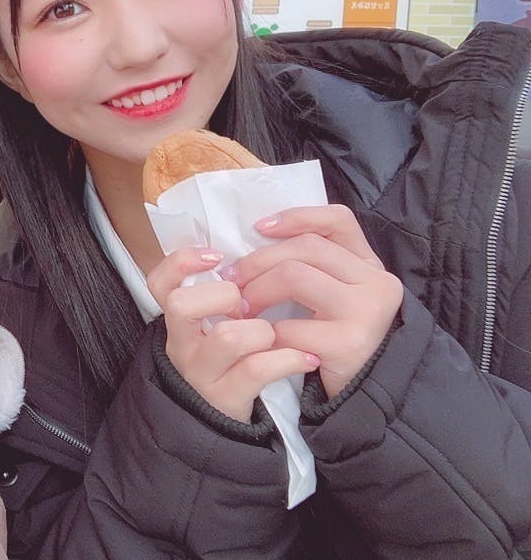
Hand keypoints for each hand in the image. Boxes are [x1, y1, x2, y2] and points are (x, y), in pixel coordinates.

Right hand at [147, 247, 321, 422]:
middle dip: (223, 296)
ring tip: (276, 336)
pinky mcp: (225, 398)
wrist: (230, 426)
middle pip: (181, 305)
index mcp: (180, 321)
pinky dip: (288, 359)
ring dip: (262, 331)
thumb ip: (224, 295)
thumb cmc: (233, 362)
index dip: (181, 262)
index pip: (159, 282)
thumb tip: (254, 254)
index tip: (216, 256)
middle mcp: (181, 345)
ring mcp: (201, 373)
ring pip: (227, 336)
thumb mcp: (218, 326)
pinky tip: (306, 357)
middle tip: (246, 306)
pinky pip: (257, 369)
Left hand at [226, 205, 402, 397]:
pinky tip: (261, 341)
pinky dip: (268, 333)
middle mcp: (376, 282)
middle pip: (305, 248)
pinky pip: (291, 327)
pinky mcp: (349, 343)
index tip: (259, 227)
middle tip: (233, 280)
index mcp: (370, 265)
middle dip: (259, 261)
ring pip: (294, 276)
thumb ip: (314, 266)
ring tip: (242, 308)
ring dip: (257, 291)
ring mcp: (366, 311)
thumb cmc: (340, 338)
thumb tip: (257, 237)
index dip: (297, 217)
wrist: (367, 393)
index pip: (338, 220)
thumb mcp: (336, 295)